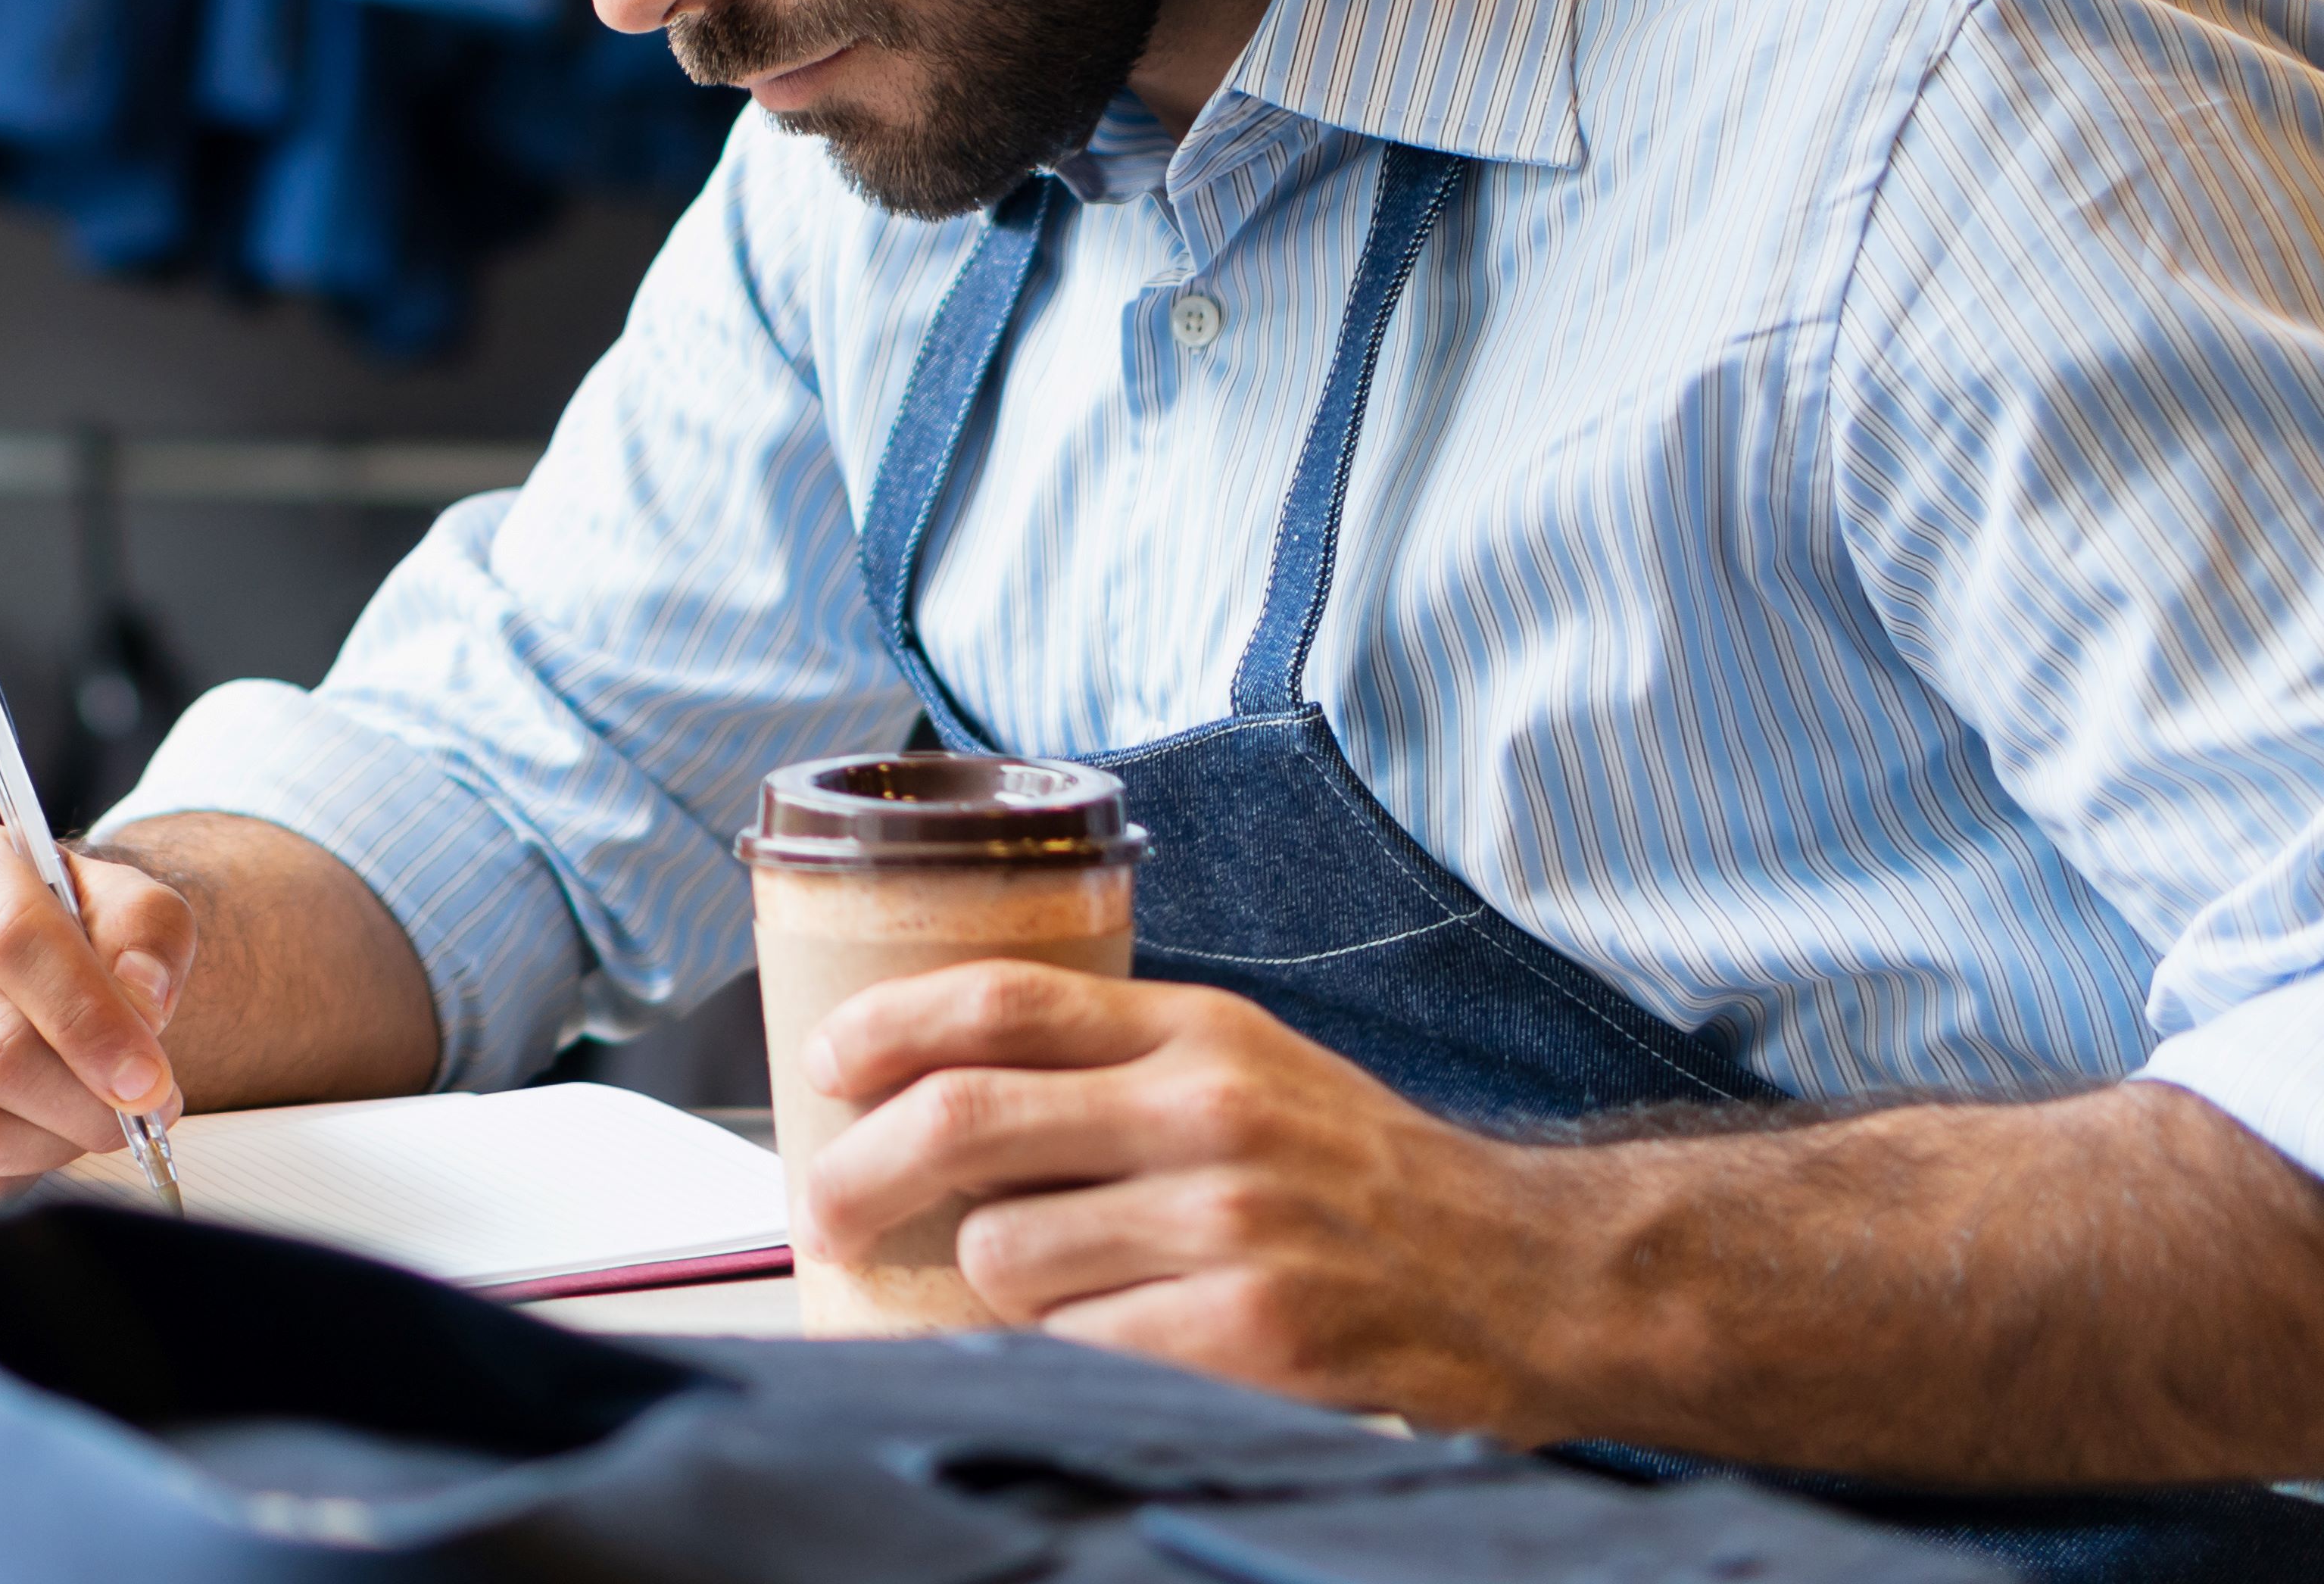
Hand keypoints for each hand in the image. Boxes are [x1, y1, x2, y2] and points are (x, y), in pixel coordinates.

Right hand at [0, 818, 196, 1199]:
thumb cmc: (59, 939)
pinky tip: (24, 1140)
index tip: (148, 1079)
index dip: (89, 1020)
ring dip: (49, 1144)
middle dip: (85, 1101)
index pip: (12, 938)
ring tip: (82, 1123)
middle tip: (137, 1114)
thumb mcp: (117, 903)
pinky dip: (2, 1178)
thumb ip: (147, 933)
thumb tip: (143, 1000)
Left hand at [800, 963, 1576, 1437]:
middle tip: (827, 1216)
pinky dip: (1068, 1353)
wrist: (1531, 1277)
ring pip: (1006, 1255)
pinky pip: (1077, 1347)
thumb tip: (929, 1087)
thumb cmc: (1360, 1180)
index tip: (821, 1066)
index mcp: (1199, 1031)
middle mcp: (1209, 1112)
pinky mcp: (1251, 1335)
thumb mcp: (1247, 1073)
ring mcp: (1231, 1225)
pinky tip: (1117, 1342)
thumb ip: (1112, 1067)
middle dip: (860, 1174)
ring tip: (1052, 1290)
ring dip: (995, 1285)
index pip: (1001, 999)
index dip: (885, 1027)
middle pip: (965, 1120)